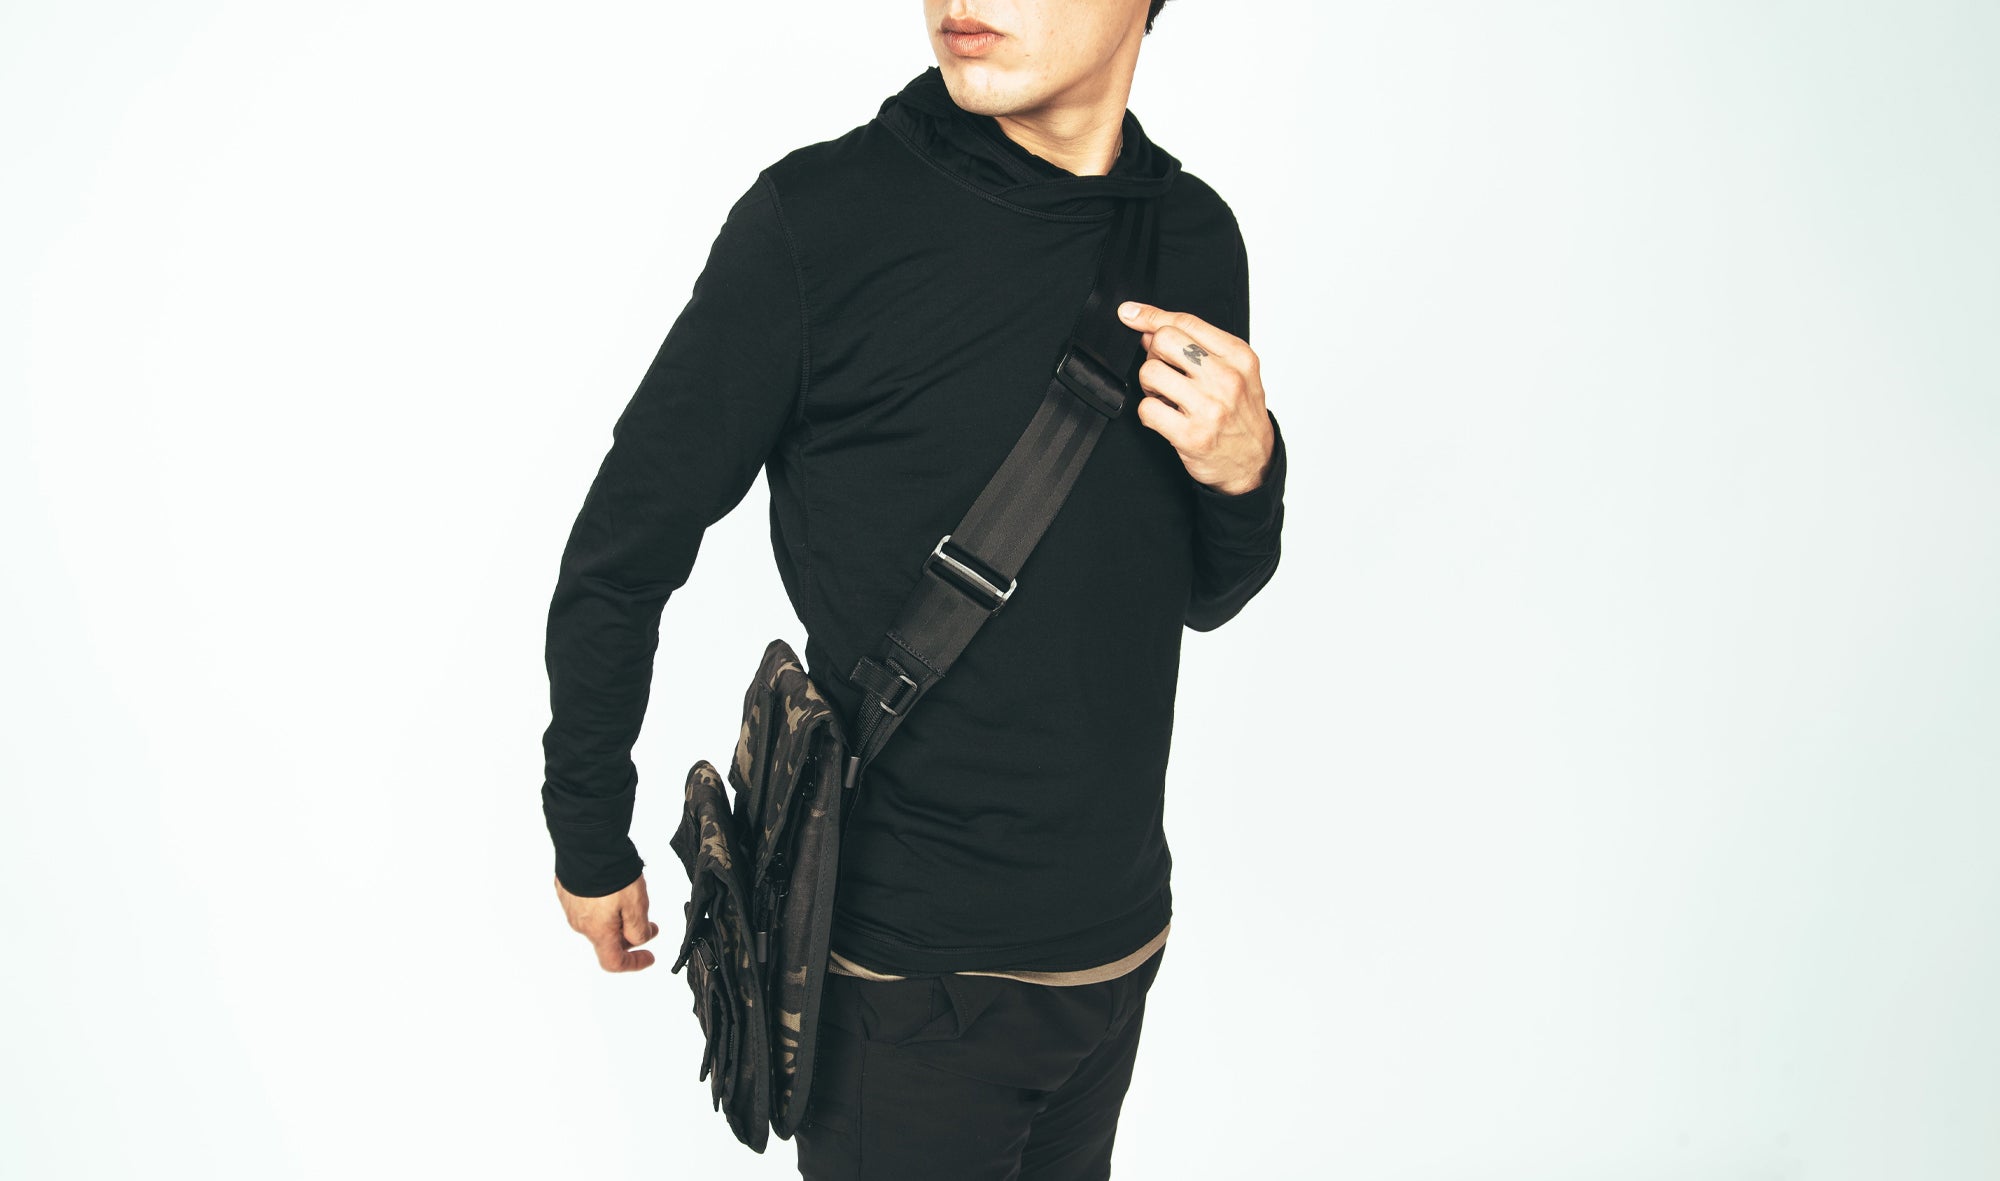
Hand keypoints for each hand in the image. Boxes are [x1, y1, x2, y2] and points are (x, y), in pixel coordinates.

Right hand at [555, 872, 659, 971]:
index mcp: (598, 932)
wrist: (587, 845)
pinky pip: (587, 906)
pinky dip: (602, 905)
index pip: (614, 962)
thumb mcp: (636, 906)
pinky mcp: (567, 892)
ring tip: (631, 900)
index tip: (648, 956)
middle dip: (629, 936)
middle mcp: (581, 925)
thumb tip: (638, 940)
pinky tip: (613, 890)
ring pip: (597, 923)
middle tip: (648, 923)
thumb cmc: (611, 875)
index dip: (634, 964)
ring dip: (616, 919)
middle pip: (607, 941)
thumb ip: (638, 930)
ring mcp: (571, 908)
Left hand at [1117, 300, 1275, 494]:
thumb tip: (1149, 327)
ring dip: (1149, 387)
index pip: (1186, 323)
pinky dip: (1149, 413)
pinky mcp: (1191, 435)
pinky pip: (1147, 409)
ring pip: (1150, 373)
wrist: (1254, 461)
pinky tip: (1165, 418)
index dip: (1151, 317)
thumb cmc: (1241, 415)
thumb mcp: (1234, 371)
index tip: (1131, 314)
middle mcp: (1227, 379)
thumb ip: (1197, 346)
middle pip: (1164, 341)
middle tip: (1165, 374)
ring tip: (1167, 398)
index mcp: (1238, 357)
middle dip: (1154, 355)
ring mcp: (1209, 408)